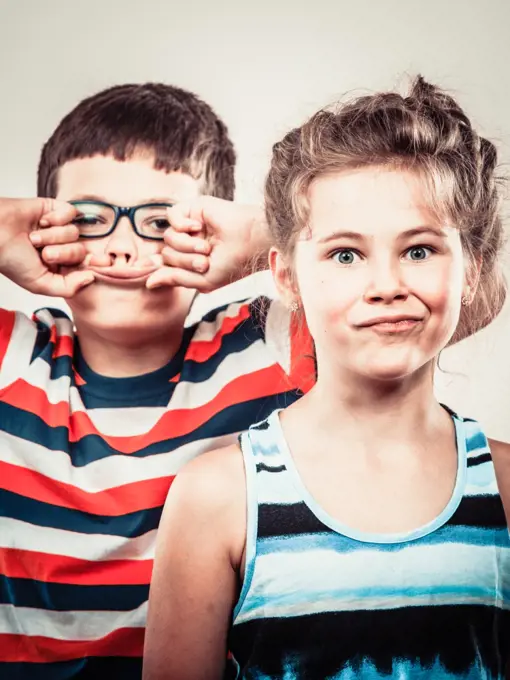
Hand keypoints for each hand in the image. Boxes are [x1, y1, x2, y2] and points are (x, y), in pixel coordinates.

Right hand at [0, 197, 92, 296]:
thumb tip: (92, 278)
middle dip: (62, 253)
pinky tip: (42, 221)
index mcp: (59, 267)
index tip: (90, 265)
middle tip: (42, 253)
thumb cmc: (11, 259)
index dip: (89, 266)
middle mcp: (61, 248)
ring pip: (75, 233)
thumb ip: (68, 287)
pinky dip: (56, 218)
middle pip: (81, 251)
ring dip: (52, 236)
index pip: (85, 268)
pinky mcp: (56, 210)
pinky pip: (72, 213)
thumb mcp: (39, 284)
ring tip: (34, 238)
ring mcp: (59, 229)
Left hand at [146, 197, 268, 291]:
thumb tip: (148, 283)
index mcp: (191, 261)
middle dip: (184, 261)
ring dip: (186, 246)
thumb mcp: (203, 281)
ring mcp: (191, 226)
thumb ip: (174, 279)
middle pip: (166, 254)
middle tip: (205, 261)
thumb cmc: (233, 264)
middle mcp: (189, 243)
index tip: (146, 270)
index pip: (165, 265)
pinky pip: (171, 216)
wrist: (251, 243)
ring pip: (168, 238)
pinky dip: (181, 225)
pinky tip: (197, 228)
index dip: (157, 267)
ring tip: (207, 248)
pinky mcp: (194, 208)